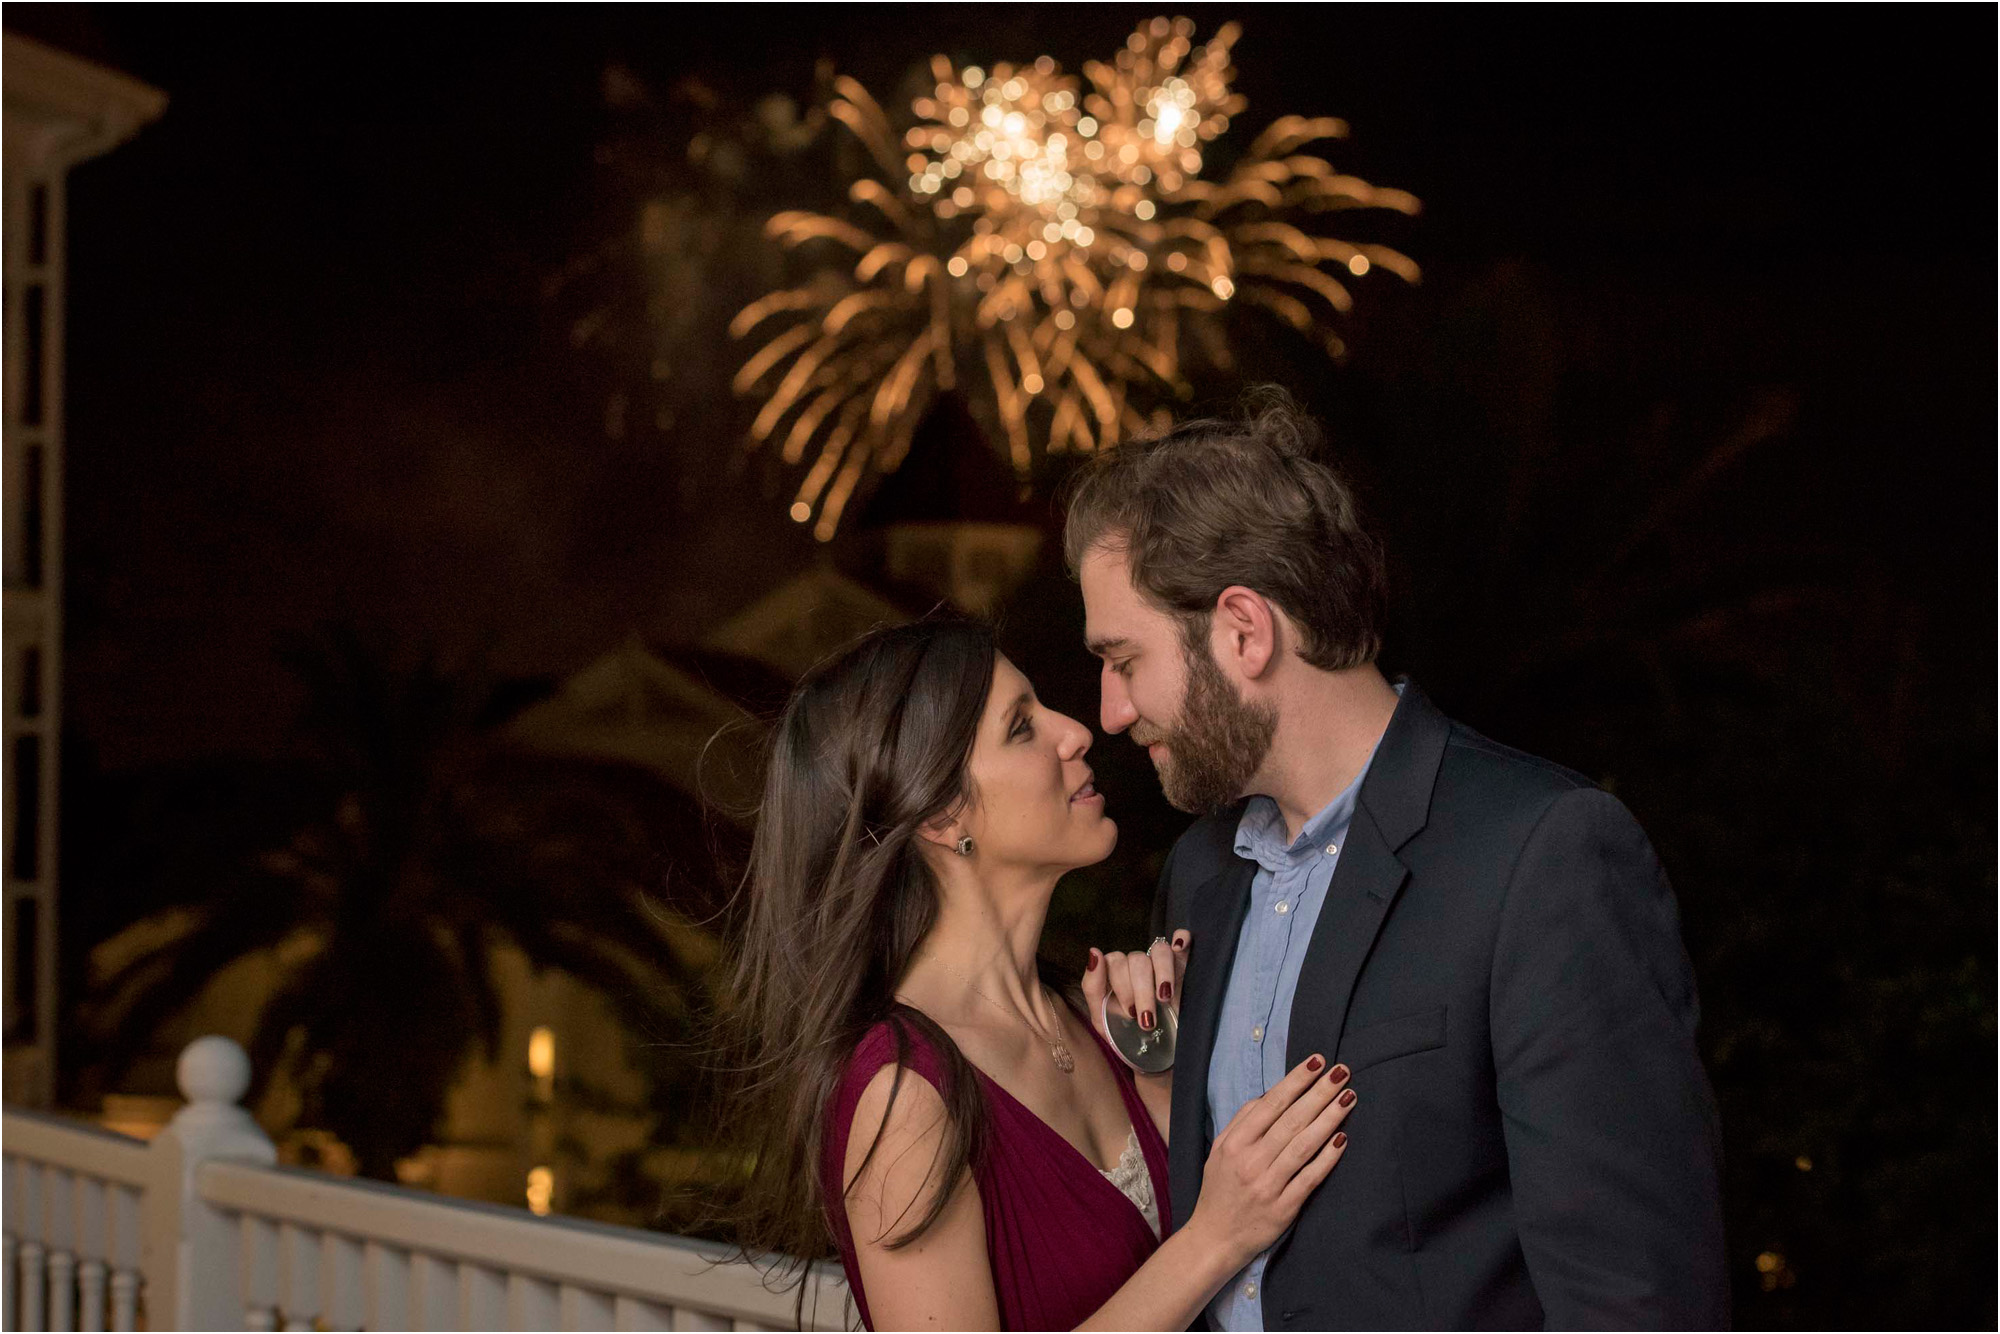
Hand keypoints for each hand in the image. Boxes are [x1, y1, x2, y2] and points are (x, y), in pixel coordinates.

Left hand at [1081, 929, 1189, 1043]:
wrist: (1155, 1055)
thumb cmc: (1125, 1035)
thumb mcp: (1101, 1018)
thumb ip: (1093, 986)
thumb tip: (1094, 952)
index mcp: (1115, 974)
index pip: (1113, 960)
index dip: (1120, 984)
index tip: (1129, 1012)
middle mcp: (1136, 965)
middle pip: (1136, 959)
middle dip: (1141, 991)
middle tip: (1146, 1019)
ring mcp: (1160, 964)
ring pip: (1159, 951)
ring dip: (1161, 975)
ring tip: (1164, 999)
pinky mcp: (1183, 965)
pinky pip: (1182, 940)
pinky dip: (1182, 939)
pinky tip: (1179, 948)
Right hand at [1185, 1054, 1355, 1269]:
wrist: (1215, 1238)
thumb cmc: (1220, 1189)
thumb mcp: (1220, 1150)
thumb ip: (1242, 1121)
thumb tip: (1270, 1095)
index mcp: (1235, 1143)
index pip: (1271, 1104)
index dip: (1296, 1081)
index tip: (1317, 1062)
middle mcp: (1251, 1161)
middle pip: (1291, 1120)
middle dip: (1319, 1092)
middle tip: (1342, 1071)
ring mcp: (1269, 1185)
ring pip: (1304, 1145)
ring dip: (1329, 1119)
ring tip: (1348, 1097)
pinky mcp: (1285, 1208)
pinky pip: (1310, 1178)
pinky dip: (1327, 1158)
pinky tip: (1343, 1140)